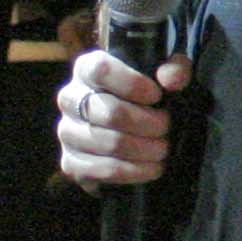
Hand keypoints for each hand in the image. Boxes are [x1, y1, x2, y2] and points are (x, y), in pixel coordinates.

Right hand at [57, 49, 186, 186]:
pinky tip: (152, 167)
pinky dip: (134, 171)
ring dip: (144, 149)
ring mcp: (67, 132)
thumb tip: (172, 79)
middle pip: (110, 112)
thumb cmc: (146, 95)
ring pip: (109, 143)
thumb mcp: (164, 74)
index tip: (157, 95)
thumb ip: (174, 69)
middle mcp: (70, 99)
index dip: (132, 84)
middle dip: (147, 123)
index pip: (100, 70)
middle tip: (166, 127)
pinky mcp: (71, 163)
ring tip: (163, 148)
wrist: (130, 130)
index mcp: (86, 69)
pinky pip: (104, 170)